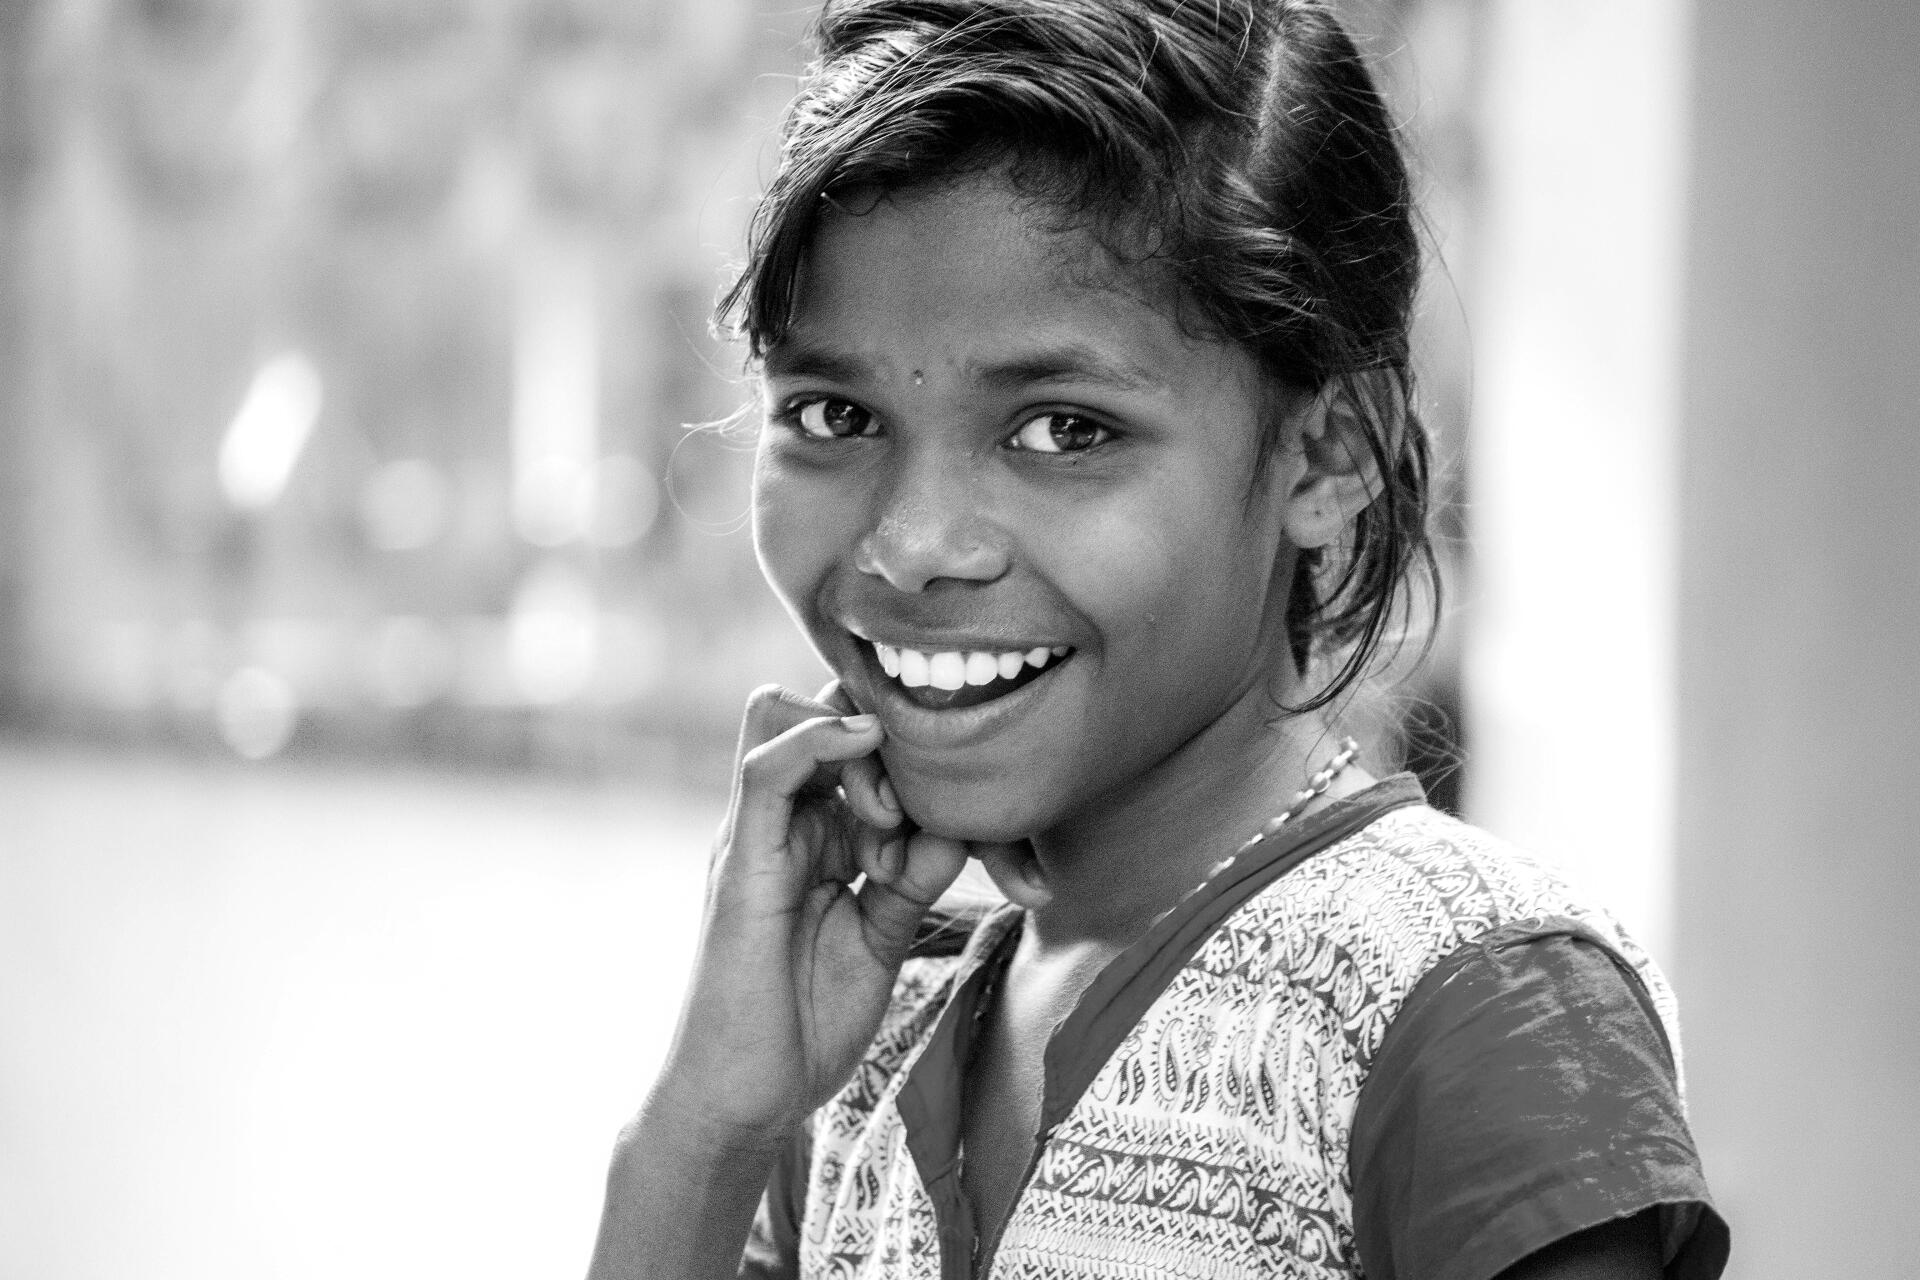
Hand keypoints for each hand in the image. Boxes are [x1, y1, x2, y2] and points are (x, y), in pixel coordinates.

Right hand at [649, 682, 971, 1145]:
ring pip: (782, 716)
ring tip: (896, 809)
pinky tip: (865, 744)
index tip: (966, 800)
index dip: (909, 749)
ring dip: (853, 738)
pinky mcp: (739, 863)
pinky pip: (764, 769)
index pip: (851, 742)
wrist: (744, 1099)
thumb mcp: (879, 939)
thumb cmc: (804, 1026)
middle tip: (929, 802)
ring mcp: (754, 836)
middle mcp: (779, 823)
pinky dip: (815, 740)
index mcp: (811, 836)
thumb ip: (910, 882)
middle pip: (818, 710)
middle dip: (884, 731)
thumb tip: (957, 829)